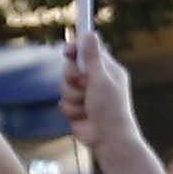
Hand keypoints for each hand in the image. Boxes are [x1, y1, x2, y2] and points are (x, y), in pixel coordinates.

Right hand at [60, 24, 140, 151]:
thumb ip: (93, 57)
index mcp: (107, 70)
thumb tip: (90, 34)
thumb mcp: (101, 79)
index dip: (77, 48)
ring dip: (72, 96)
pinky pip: (62, 102)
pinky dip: (71, 109)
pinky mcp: (76, 108)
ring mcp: (85, 94)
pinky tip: (82, 116)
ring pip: (64, 85)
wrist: (108, 139)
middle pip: (71, 66)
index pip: (89, 50)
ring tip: (85, 106)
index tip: (68, 51)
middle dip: (72, 77)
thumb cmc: (110, 109)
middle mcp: (96, 80)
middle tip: (82, 84)